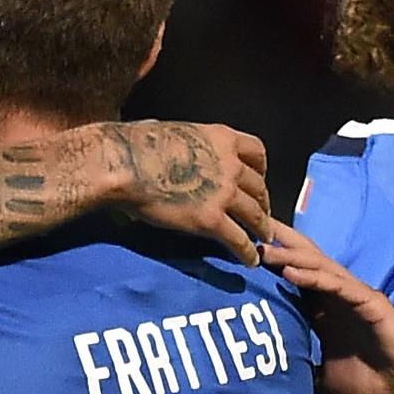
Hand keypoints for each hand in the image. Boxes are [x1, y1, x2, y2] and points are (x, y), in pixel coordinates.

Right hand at [109, 121, 271, 261]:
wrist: (129, 164)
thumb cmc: (140, 144)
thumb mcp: (178, 132)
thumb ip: (191, 145)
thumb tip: (177, 151)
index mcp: (222, 139)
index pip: (256, 152)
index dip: (260, 169)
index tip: (259, 178)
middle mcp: (231, 165)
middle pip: (258, 186)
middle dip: (263, 202)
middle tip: (262, 214)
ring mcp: (224, 193)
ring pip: (254, 214)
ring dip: (262, 228)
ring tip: (264, 239)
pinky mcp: (211, 220)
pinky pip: (237, 239)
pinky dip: (247, 252)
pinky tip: (250, 260)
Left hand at [262, 222, 393, 393]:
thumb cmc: (372, 383)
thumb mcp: (324, 381)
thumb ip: (301, 374)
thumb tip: (272, 385)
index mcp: (324, 313)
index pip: (291, 282)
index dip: (269, 267)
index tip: (238, 253)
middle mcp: (336, 298)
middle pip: (303, 263)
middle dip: (278, 245)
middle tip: (248, 227)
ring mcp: (353, 297)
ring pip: (317, 269)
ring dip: (289, 257)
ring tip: (262, 247)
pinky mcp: (369, 302)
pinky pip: (337, 286)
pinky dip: (313, 277)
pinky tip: (290, 272)